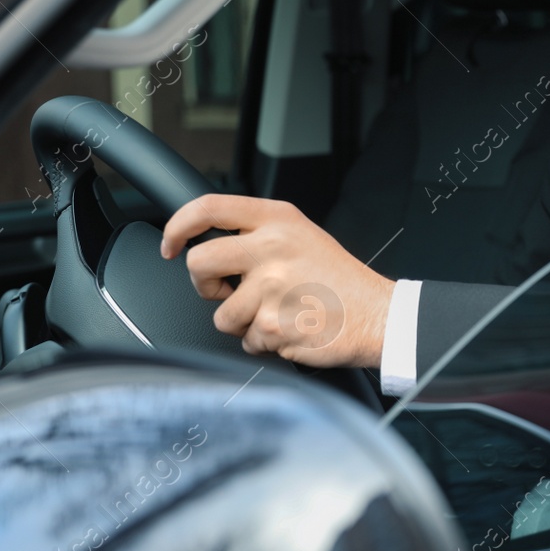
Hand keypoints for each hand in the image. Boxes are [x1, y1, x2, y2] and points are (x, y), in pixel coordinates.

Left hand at [159, 194, 392, 368]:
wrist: (378, 315)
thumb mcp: (302, 236)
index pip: (208, 208)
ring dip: (242, 321)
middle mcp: (271, 247)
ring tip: (277, 312)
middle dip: (204, 284)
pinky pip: (245, 340)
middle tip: (225, 290)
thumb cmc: (341, 280)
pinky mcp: (271, 324)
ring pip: (221, 313)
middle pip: (198, 263)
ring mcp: (270, 287)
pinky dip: (263, 341)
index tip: (171, 244)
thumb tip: (209, 243)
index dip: (178, 227)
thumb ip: (259, 232)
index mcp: (278, 219)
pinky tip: (290, 327)